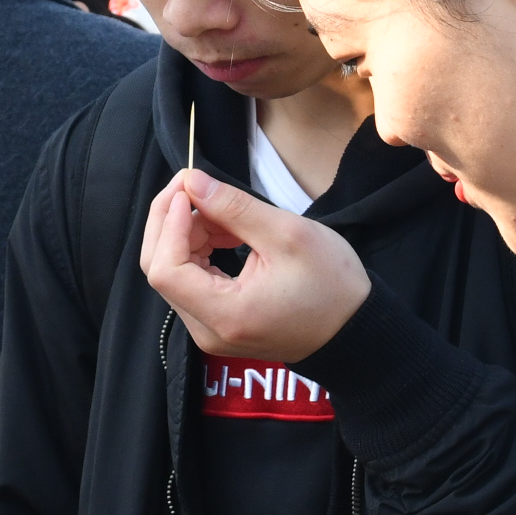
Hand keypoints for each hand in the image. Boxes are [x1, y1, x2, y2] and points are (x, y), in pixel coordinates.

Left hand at [139, 168, 368, 361]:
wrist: (355, 330)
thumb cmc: (332, 285)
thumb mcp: (288, 235)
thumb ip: (235, 208)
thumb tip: (193, 182)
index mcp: (226, 315)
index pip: (165, 270)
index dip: (168, 224)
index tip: (188, 189)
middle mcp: (207, 331)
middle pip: (160, 272)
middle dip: (170, 222)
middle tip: (194, 186)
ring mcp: (210, 332)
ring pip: (173, 275)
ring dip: (186, 235)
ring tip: (221, 210)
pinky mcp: (217, 325)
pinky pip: (191, 284)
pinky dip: (198, 251)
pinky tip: (224, 231)